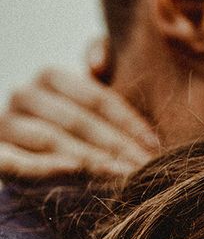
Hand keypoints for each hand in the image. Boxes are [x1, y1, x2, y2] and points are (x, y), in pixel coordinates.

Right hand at [0, 67, 156, 179]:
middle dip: (116, 146)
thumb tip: (97, 62)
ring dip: (90, 160)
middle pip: (77, 121)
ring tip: (121, 175)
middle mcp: (24, 96)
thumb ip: (103, 72)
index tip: (154, 145)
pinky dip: (44, 167)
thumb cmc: (82, 132)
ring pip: (51, 140)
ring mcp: (7, 125)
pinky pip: (16, 163)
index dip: (128, 122)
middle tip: (144, 167)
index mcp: (51, 78)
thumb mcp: (97, 104)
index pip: (96, 98)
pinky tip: (75, 170)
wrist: (45, 164)